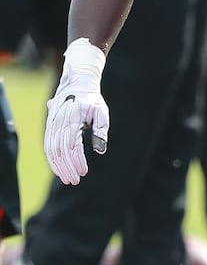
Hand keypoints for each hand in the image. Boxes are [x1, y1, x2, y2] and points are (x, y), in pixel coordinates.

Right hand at [44, 38, 108, 184]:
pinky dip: (52, 159)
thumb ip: (101, 129)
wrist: (76, 83)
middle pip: (60, 149)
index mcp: (72, 117)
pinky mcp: (49, 126)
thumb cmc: (92, 99)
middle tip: (75, 181)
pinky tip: (58, 169)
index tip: (84, 172)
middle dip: (67, 167)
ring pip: (51, 149)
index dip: (77, 160)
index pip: (72, 144)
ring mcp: (52, 124)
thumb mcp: (101, 111)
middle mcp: (59, 121)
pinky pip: (47, 145)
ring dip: (58, 166)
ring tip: (67, 179)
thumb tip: (101, 149)